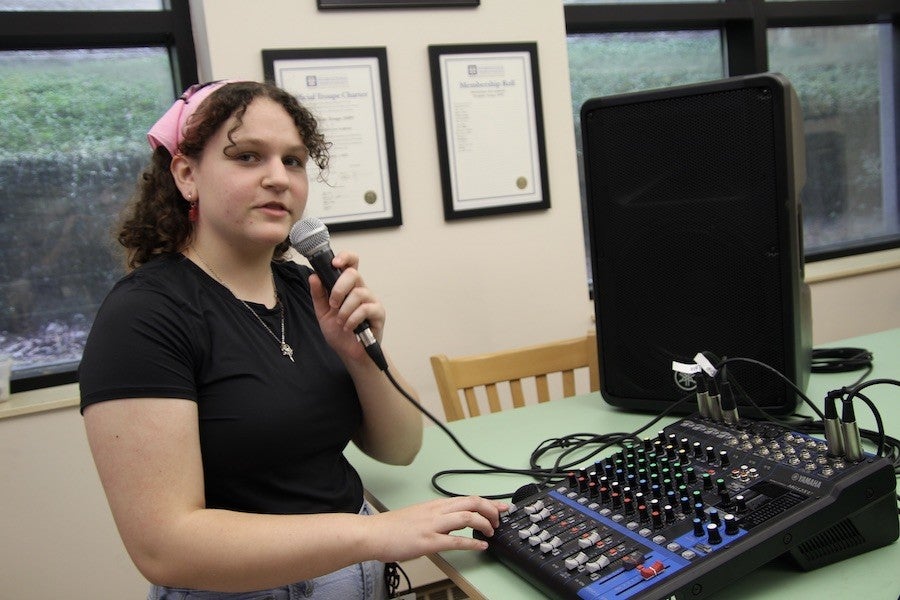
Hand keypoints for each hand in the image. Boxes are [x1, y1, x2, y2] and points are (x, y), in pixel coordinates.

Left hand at [308, 251, 384, 361]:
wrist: (350, 353)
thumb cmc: (339, 332)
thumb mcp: (322, 313)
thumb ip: (318, 295)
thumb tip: (314, 276)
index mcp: (348, 286)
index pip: (351, 263)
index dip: (345, 257)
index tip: (334, 263)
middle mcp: (361, 290)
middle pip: (353, 274)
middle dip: (339, 288)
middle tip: (333, 304)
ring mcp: (371, 300)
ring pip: (358, 293)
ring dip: (344, 309)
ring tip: (341, 322)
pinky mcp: (379, 313)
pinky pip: (365, 309)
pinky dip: (353, 319)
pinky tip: (349, 327)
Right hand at [365, 496, 508, 562]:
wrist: (373, 533)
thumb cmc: (393, 527)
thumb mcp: (420, 515)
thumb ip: (439, 517)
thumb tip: (456, 524)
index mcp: (435, 505)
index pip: (468, 498)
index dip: (487, 502)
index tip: (501, 506)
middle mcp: (437, 511)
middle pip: (472, 503)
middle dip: (491, 510)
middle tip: (500, 519)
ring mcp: (433, 525)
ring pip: (467, 517)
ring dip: (485, 524)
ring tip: (491, 532)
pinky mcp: (428, 541)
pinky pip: (456, 541)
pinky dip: (472, 543)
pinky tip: (481, 546)